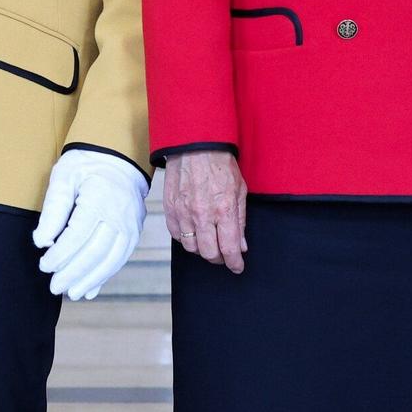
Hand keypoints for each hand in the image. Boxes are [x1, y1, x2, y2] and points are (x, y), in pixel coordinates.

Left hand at [33, 149, 148, 300]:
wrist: (118, 157)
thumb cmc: (86, 165)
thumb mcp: (63, 177)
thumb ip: (53, 209)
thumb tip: (42, 241)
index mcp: (99, 198)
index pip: (77, 235)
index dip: (60, 255)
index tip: (44, 265)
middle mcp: (119, 215)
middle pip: (95, 252)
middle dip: (73, 273)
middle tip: (54, 287)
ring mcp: (130, 225)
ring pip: (111, 260)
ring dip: (90, 280)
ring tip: (72, 293)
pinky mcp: (134, 232)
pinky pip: (120, 259)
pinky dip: (105, 276)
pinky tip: (91, 289)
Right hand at [163, 149, 245, 272]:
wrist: (195, 145)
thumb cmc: (220, 164)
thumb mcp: (239, 189)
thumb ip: (240, 220)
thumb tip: (241, 245)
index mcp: (224, 210)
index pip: (229, 248)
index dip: (235, 262)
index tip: (237, 266)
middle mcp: (202, 215)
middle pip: (209, 253)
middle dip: (219, 258)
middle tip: (224, 254)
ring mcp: (183, 212)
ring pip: (191, 247)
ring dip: (201, 249)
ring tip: (208, 242)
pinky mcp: (170, 208)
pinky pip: (176, 235)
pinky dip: (185, 238)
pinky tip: (193, 231)